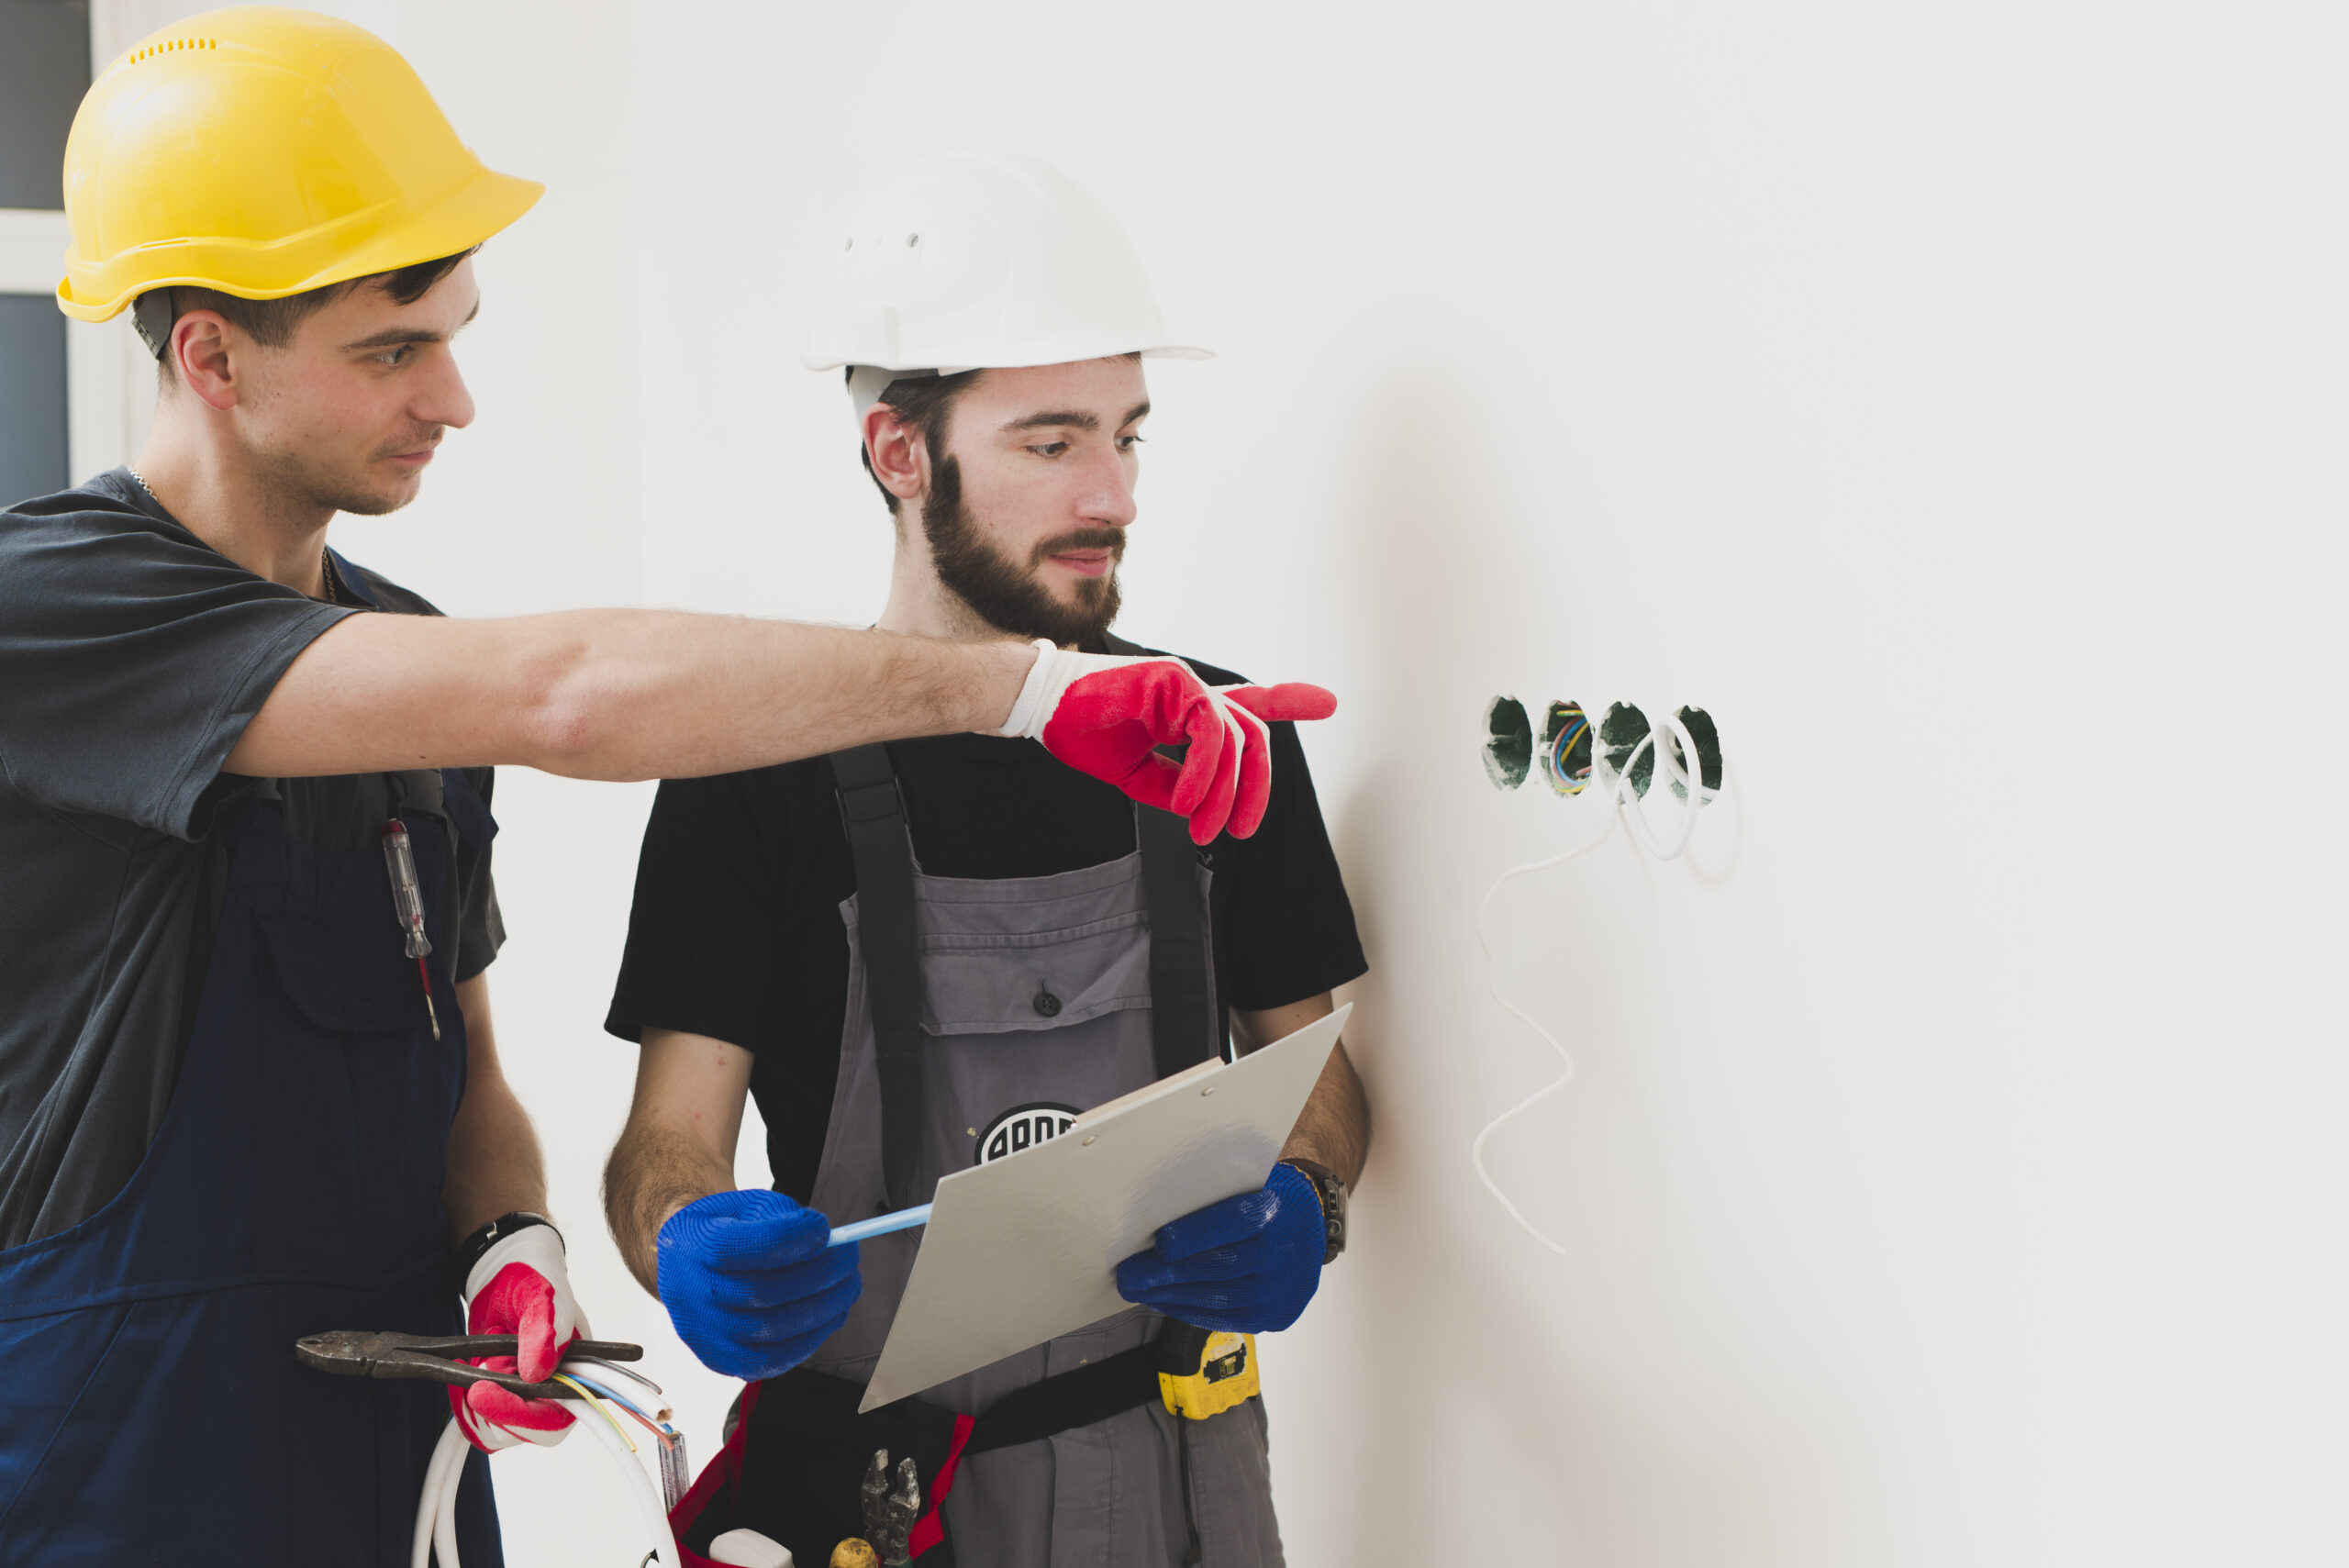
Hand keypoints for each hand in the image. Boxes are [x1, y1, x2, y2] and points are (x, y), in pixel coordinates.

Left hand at [449, 1224, 584, 1451]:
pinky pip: (475, 1423)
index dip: (521, 1417)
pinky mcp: (499, 1400)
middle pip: (522, 1432)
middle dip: (491, 1408)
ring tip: (474, 1362)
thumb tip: (539, 1368)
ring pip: (495, 1431)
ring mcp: (524, 1399)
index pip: (556, 1419)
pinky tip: (463, 1371)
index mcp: (579, 1373)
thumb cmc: (534, 1279)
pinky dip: (461, 1403)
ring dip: (474, 1403)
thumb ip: (546, 1327)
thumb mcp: (541, 1294)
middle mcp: (554, 1393)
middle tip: (473, 1373)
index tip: (483, 1393)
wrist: (503, 1274)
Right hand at [657, 1189, 861, 1381]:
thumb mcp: (744, 1205)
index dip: (793, 1239)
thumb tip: (824, 1238)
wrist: (684, 1264)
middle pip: (763, 1292)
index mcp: (694, 1245)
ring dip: (823, 1308)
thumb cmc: (724, 1229)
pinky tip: (831, 1314)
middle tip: (850, 1257)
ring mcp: (704, 1333)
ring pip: (771, 1331)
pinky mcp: (720, 1359)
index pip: (747, 1247)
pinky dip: (810, 1339)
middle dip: (820, 1274)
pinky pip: (771, 1361)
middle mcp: (692, 1293)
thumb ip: (779, 1214)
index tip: (826, 1229)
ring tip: (848, 1285)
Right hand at [997, 642, 1337, 844]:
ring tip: (1203, 830)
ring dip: (1224, 795)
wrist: (1037, 706)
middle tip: (1240, 831)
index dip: (1287, 700)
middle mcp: (1194, 694)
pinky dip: (1204, 774)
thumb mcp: (1136, 774)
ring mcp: (1187, 684)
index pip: (1247, 705)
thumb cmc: (1080, 732)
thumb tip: (1202, 810)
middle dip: (1256, 789)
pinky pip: (1211, 734)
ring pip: (1238, 742)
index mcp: (1187, 711)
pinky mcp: (1175, 681)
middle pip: (1253, 738)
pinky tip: (1186, 803)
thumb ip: (1175, 788)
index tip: (1328, 701)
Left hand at [1114, 1162, 1324, 1333]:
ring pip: (1219, 1299)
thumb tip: (1150, 1216)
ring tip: (1139, 1291)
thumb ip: (1209, 1195)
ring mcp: (1284, 1289)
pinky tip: (1166, 1302)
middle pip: (1221, 1268)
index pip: (1236, 1222)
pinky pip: (1227, 1319)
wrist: (1308, 1223)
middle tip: (1128, 1275)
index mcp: (1278, 1209)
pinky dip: (1191, 1311)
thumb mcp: (1245, 1179)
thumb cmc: (1263, 1195)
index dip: (1196, 1235)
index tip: (1160, 1243)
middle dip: (1167, 1275)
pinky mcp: (1277, 1315)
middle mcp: (1285, 1253)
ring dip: (1172, 1298)